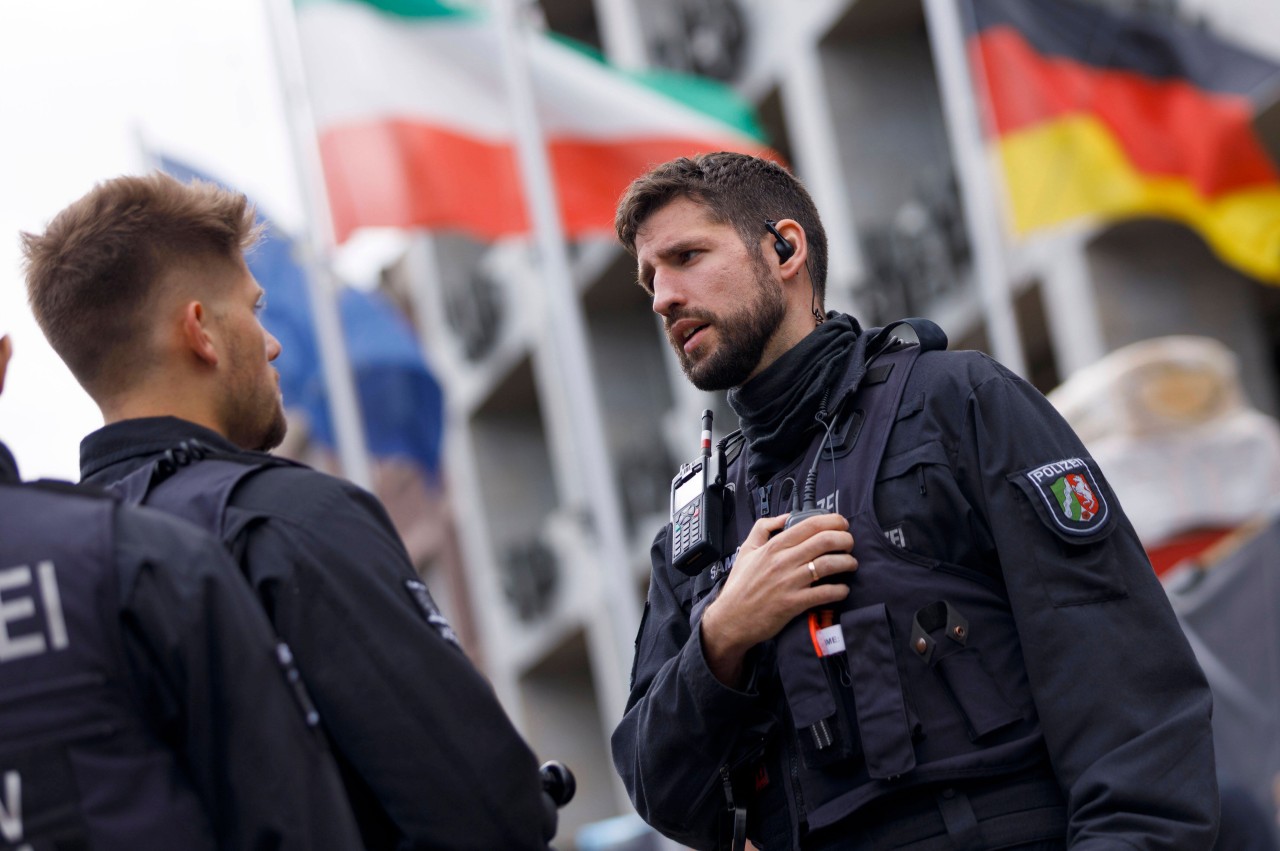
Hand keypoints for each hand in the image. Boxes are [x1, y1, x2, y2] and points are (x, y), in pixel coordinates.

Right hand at [700, 512, 855, 686]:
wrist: (732, 619)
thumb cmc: (740, 586)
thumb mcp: (746, 550)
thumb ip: (763, 528)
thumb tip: (784, 517)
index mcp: (773, 547)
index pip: (809, 525)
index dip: (832, 521)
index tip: (842, 524)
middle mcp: (783, 562)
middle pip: (824, 541)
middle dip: (845, 539)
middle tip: (849, 544)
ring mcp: (789, 583)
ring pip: (829, 565)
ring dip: (847, 562)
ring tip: (851, 564)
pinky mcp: (794, 604)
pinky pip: (825, 593)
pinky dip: (840, 590)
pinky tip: (842, 589)